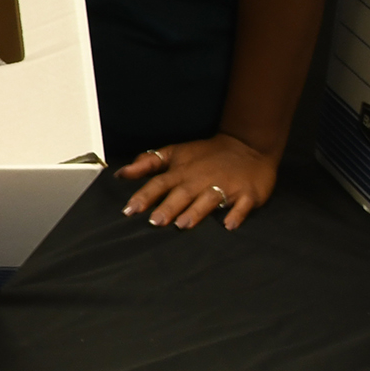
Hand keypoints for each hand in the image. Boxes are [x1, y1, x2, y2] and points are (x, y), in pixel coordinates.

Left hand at [119, 134, 277, 228]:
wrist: (248, 145)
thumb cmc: (206, 154)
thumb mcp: (175, 152)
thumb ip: (148, 163)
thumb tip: (121, 173)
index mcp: (182, 171)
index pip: (159, 183)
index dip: (144, 196)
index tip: (130, 209)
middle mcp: (201, 180)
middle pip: (182, 194)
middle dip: (168, 207)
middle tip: (155, 221)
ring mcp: (226, 186)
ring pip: (209, 199)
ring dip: (197, 211)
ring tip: (183, 224)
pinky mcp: (248, 193)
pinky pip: (243, 205)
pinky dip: (237, 214)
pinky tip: (229, 225)